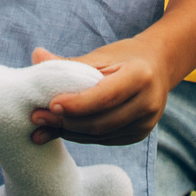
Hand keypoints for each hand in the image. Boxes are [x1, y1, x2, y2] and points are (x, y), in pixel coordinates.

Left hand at [29, 43, 167, 146]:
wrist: (159, 67)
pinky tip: (61, 130)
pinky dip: (80, 136)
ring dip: (68, 132)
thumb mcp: (102, 56)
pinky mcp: (138, 135)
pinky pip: (104, 140)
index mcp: (140, 76)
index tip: (51, 103)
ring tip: (41, 126)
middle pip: (100, 121)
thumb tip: (36, 57)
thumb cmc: (126, 57)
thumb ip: (70, 62)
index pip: (105, 96)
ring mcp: (145, 123)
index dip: (77, 104)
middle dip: (65, 122)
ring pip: (100, 135)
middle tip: (36, 117)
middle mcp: (147, 103)